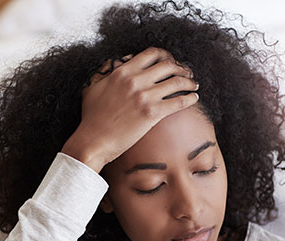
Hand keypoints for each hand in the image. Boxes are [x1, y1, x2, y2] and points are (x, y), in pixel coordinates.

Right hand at [62, 47, 198, 171]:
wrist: (93, 141)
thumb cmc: (91, 118)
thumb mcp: (92, 88)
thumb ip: (104, 72)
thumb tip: (115, 62)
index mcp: (122, 72)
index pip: (151, 54)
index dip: (165, 56)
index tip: (171, 62)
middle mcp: (135, 81)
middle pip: (168, 65)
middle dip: (181, 68)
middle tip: (186, 74)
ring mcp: (144, 97)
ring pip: (176, 82)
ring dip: (189, 82)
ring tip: (193, 86)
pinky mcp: (152, 113)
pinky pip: (178, 102)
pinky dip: (189, 99)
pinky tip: (193, 99)